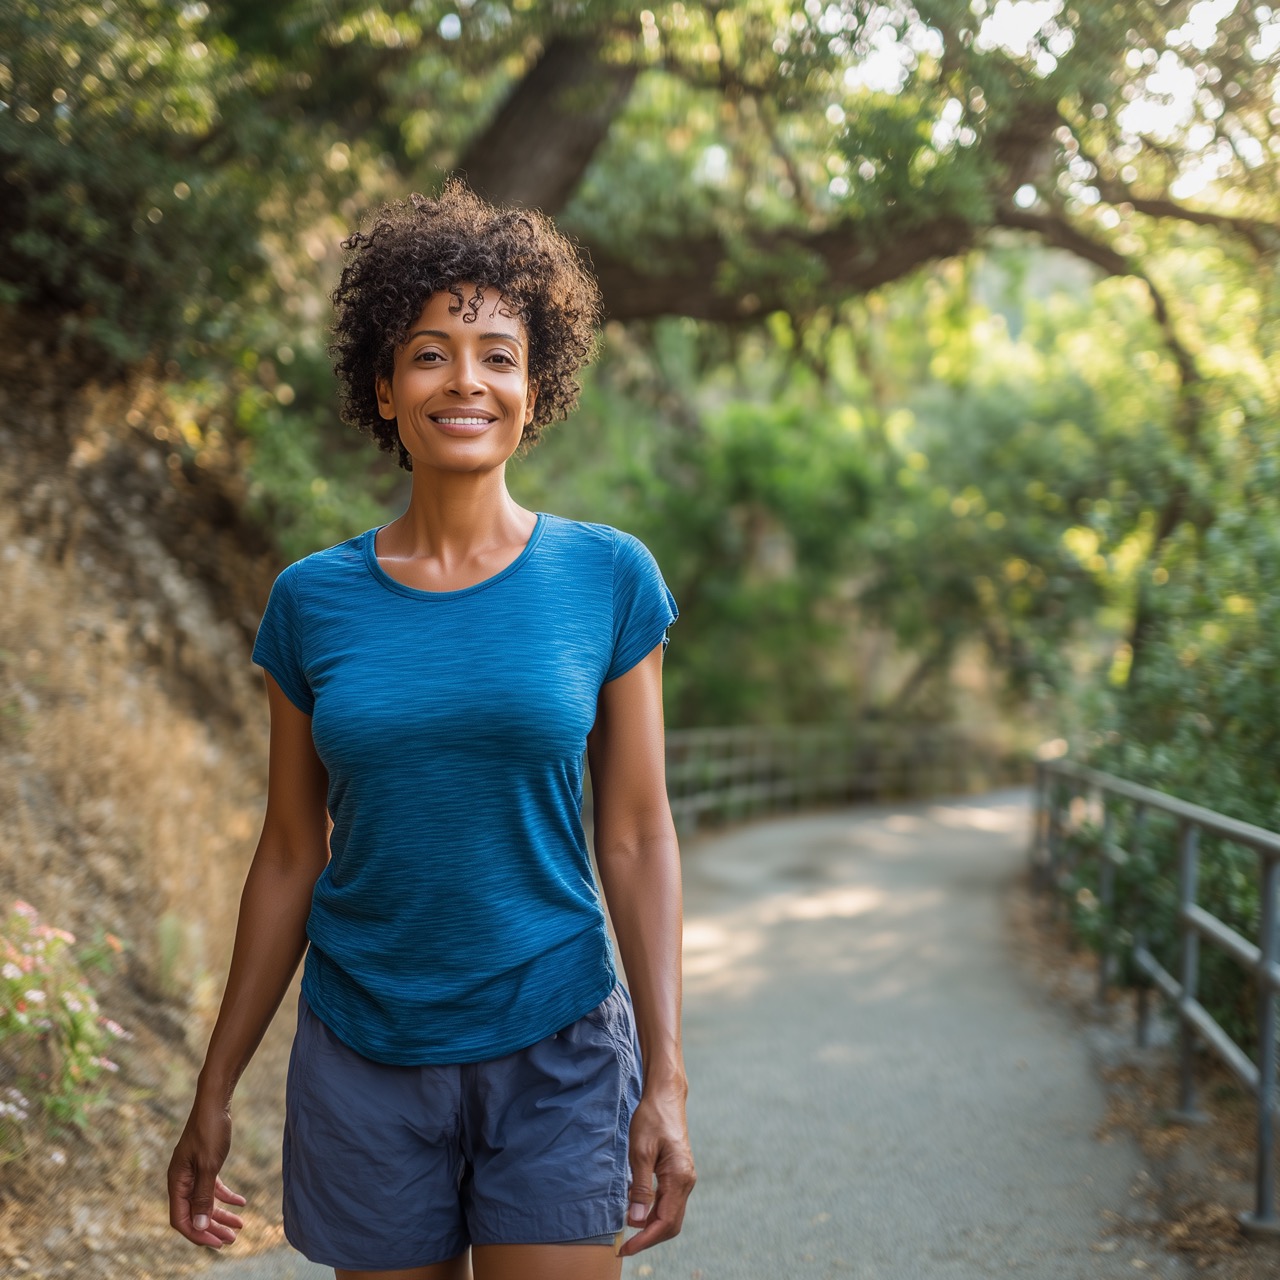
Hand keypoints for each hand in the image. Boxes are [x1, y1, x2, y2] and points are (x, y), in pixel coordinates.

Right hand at [167, 1096, 246, 1247]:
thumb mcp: (209, 1165)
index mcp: (176, 1182)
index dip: (198, 1233)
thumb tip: (200, 1225)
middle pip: (194, 1213)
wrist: (215, 1102)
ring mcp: (192, 1173)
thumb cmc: (210, 1130)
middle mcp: (181, 1180)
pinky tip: (241, 1203)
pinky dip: (225, 1197)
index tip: (218, 1242)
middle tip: (233, 1239)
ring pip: (205, 1202)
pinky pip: (213, 1188)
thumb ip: (204, 1196)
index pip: (181, 1219)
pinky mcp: (204, 1164)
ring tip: (240, 1226)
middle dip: (212, 1228)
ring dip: (221, 1215)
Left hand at [619, 1081, 695, 1255]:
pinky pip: (668, 1202)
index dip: (645, 1239)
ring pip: (670, 1214)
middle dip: (648, 1238)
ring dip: (650, 1226)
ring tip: (628, 1229)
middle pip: (671, 1224)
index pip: (665, 1222)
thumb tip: (635, 1220)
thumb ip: (639, 1187)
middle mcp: (686, 1181)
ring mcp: (684, 1178)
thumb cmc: (652, 1119)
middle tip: (625, 1245)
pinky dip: (653, 1212)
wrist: (665, 1097)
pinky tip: (636, 1209)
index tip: (625, 1248)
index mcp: (679, 1178)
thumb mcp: (640, 1151)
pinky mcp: (679, 1173)